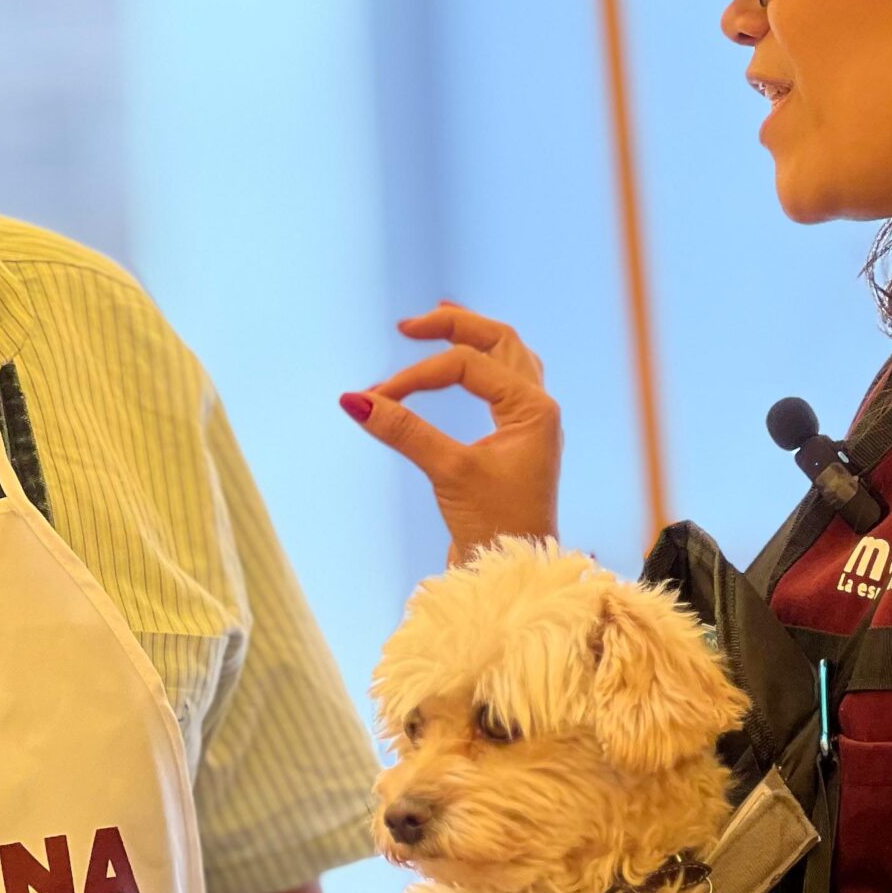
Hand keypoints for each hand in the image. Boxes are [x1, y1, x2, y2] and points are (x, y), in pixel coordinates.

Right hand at [342, 304, 561, 562]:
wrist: (516, 574)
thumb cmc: (495, 526)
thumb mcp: (447, 472)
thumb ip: (404, 431)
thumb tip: (353, 400)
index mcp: (533, 408)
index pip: (467, 366)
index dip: (417, 375)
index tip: (376, 396)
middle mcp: (538, 408)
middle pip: (499, 341)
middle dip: (454, 327)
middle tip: (409, 326)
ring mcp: (531, 423)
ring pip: (508, 358)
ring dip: (473, 337)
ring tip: (440, 318)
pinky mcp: (518, 441)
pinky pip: (504, 384)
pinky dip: (480, 365)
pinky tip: (462, 365)